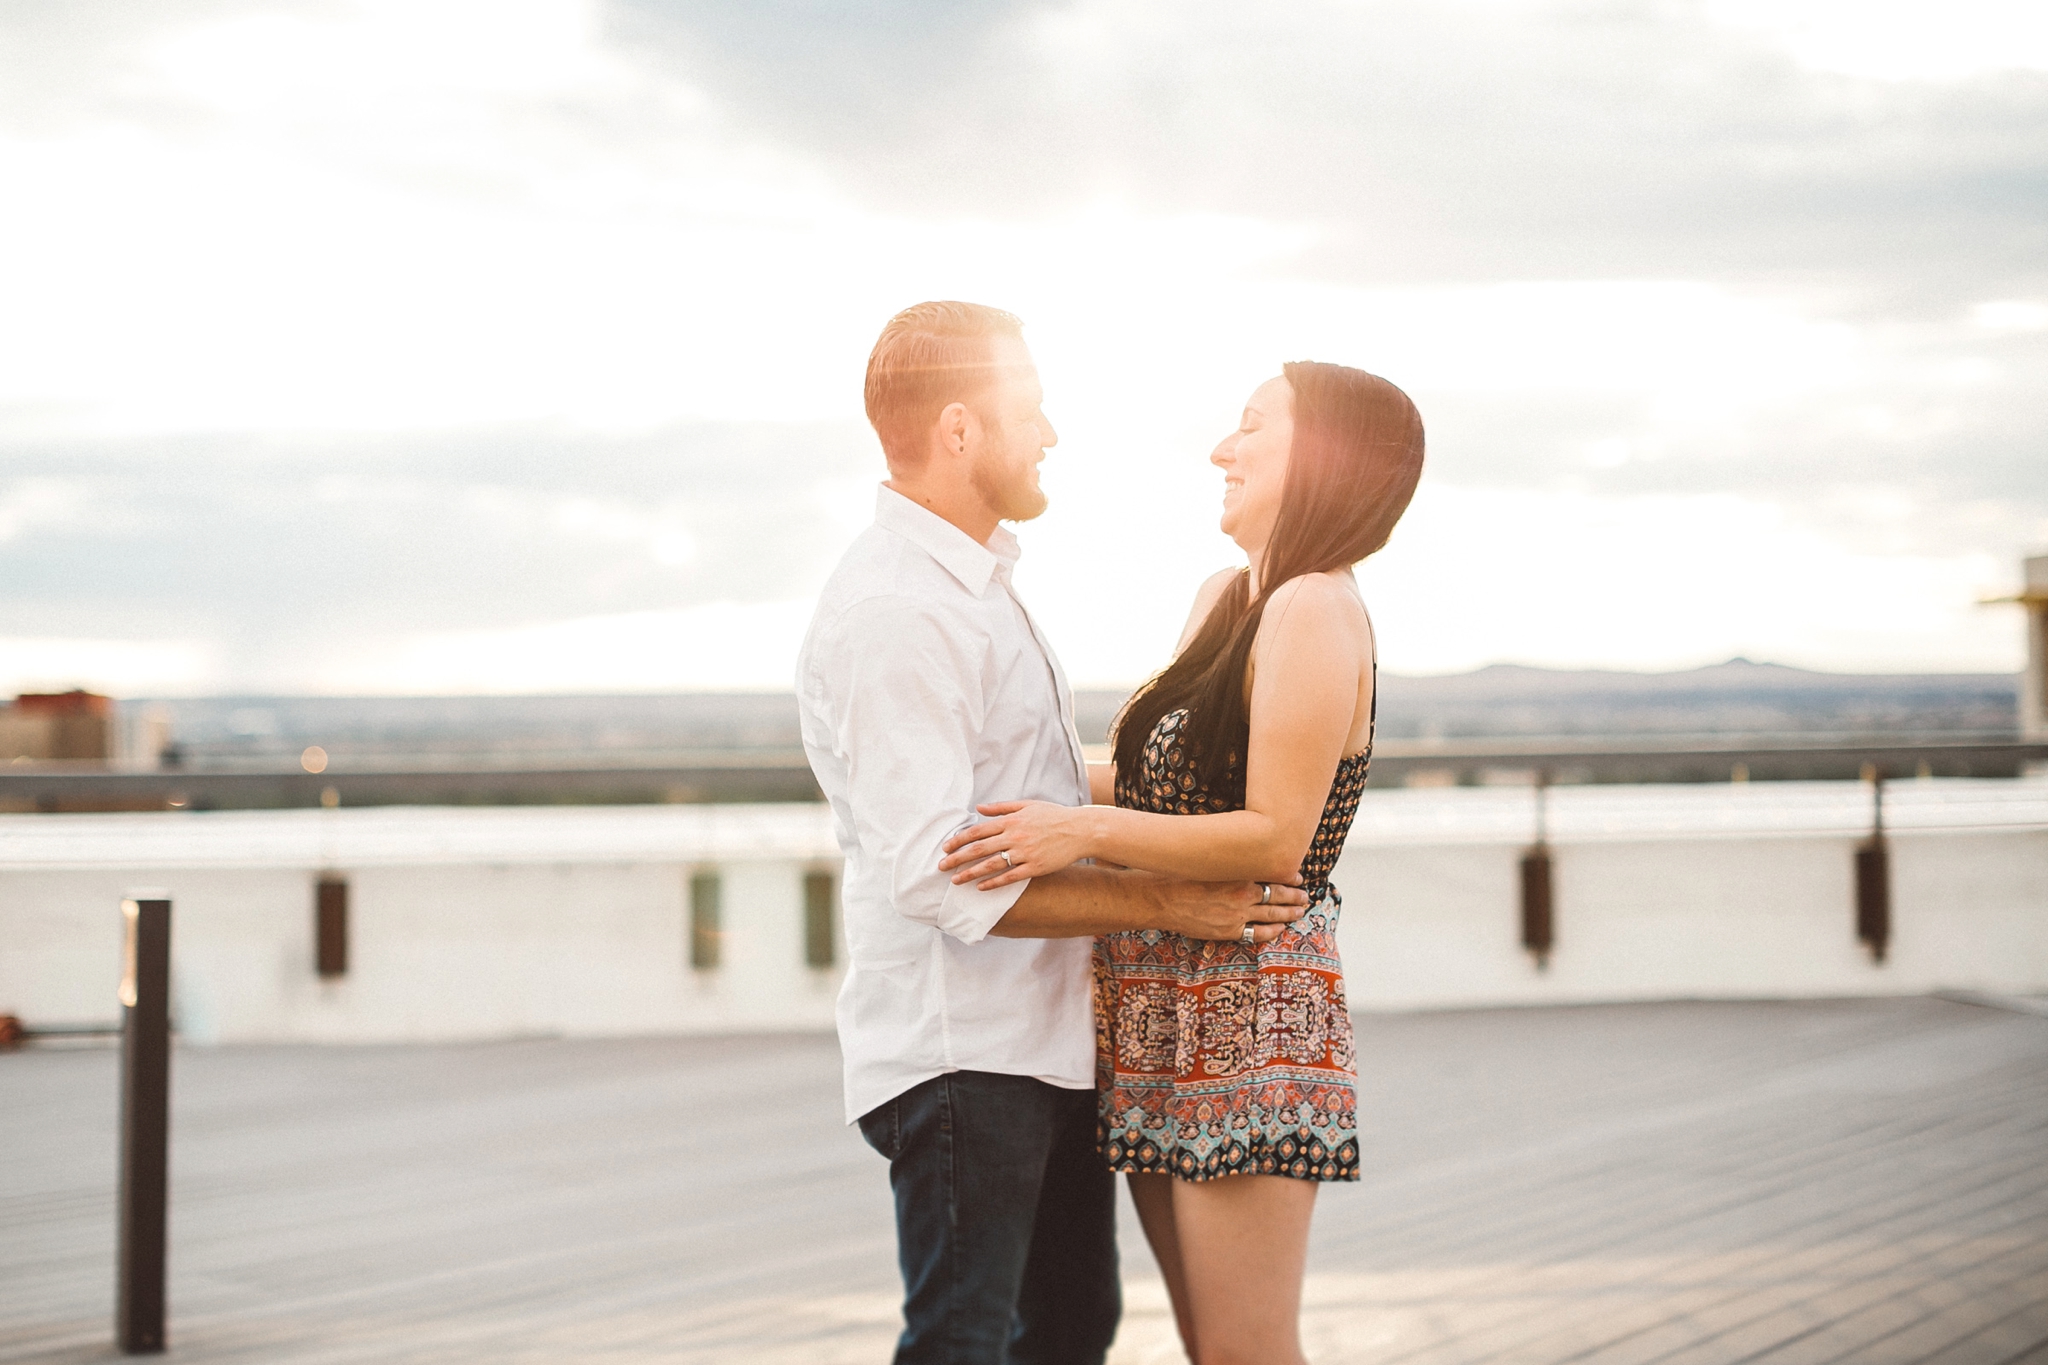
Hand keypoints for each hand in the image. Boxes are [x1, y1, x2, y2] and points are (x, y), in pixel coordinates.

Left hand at [940, 800, 1088, 890]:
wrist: (1081, 830)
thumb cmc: (1054, 816)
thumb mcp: (1027, 805)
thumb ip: (1001, 808)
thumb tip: (978, 809)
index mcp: (1011, 820)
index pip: (978, 831)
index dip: (959, 840)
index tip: (945, 848)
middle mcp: (1015, 836)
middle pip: (980, 849)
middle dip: (958, 859)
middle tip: (941, 867)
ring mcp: (1025, 853)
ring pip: (992, 865)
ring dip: (971, 873)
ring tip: (955, 881)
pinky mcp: (1035, 867)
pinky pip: (1010, 877)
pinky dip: (994, 883)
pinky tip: (980, 888)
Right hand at [1156, 877, 1310, 942]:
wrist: (1161, 899)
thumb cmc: (1182, 876)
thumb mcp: (1212, 863)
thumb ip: (1232, 864)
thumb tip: (1248, 859)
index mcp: (1239, 874)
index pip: (1273, 875)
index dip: (1288, 877)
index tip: (1297, 877)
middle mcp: (1242, 894)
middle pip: (1278, 896)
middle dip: (1294, 896)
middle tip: (1305, 895)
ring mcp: (1237, 915)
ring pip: (1273, 915)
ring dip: (1289, 913)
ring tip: (1300, 910)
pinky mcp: (1228, 931)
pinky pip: (1257, 933)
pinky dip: (1272, 931)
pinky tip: (1280, 928)